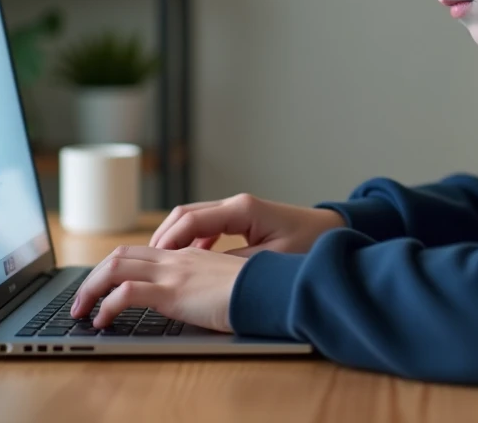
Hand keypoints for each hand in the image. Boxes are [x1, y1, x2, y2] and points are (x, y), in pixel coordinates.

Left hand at [70, 245, 245, 331]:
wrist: (272, 288)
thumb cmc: (257, 288)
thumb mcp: (226, 281)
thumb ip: (206, 281)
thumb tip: (195, 295)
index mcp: (189, 255)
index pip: (142, 252)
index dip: (117, 266)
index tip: (105, 285)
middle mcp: (176, 259)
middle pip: (120, 254)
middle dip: (94, 276)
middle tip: (82, 299)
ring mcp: (173, 273)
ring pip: (115, 267)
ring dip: (91, 288)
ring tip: (81, 310)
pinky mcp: (172, 293)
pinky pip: (127, 293)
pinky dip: (107, 307)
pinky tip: (103, 321)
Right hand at [148, 193, 344, 255]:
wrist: (333, 231)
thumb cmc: (309, 245)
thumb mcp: (271, 261)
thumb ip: (234, 265)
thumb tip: (201, 274)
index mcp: (241, 209)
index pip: (191, 220)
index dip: (168, 241)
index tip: (153, 262)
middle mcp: (235, 204)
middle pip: (184, 215)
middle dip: (162, 237)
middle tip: (144, 263)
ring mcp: (237, 209)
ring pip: (192, 219)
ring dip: (174, 238)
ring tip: (158, 264)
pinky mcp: (241, 219)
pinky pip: (206, 226)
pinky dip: (190, 240)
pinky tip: (186, 260)